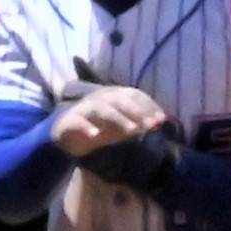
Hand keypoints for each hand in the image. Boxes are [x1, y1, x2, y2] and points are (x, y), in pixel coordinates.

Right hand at [53, 86, 172, 155]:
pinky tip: (95, 135)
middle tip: (151, 125)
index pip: (133, 94)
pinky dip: (86, 127)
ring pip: (101, 109)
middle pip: (119, 99)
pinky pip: (77, 122)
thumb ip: (142, 121)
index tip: (162, 119)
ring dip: (118, 118)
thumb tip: (162, 120)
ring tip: (133, 131)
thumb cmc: (102, 126)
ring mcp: (83, 109)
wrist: (69, 135)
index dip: (148, 105)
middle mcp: (99, 99)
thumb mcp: (125, 124)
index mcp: (114, 95)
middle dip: (137, 111)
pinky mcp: (69, 121)